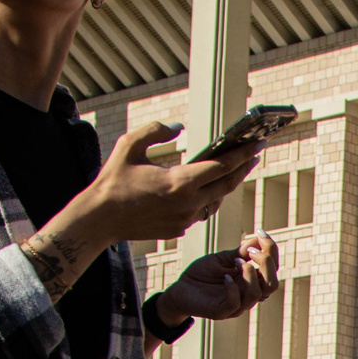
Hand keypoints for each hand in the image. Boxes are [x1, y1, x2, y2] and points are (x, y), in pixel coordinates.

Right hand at [78, 122, 258, 243]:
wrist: (100, 219)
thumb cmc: (112, 180)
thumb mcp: (129, 145)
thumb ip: (155, 131)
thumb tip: (179, 129)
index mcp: (179, 182)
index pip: (221, 167)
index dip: (242, 155)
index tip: (258, 144)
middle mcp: (188, 204)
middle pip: (225, 185)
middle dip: (242, 168)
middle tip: (253, 154)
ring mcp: (185, 220)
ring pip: (214, 200)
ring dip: (225, 185)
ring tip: (233, 168)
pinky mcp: (178, 229)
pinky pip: (200, 211)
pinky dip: (207, 197)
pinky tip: (208, 186)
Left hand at [159, 233, 280, 323]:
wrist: (181, 289)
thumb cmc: (202, 274)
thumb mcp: (223, 259)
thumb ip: (241, 252)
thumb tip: (260, 238)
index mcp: (252, 281)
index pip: (273, 269)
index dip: (271, 250)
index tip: (261, 232)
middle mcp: (248, 294)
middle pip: (272, 284)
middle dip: (266, 263)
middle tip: (250, 251)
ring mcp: (237, 305)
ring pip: (257, 294)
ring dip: (249, 273)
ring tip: (235, 261)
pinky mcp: (223, 311)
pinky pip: (236, 302)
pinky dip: (232, 287)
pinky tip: (224, 277)